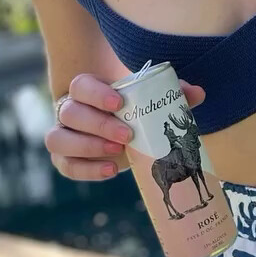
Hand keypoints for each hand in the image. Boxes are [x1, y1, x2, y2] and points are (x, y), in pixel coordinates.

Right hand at [45, 73, 205, 180]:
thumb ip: (171, 93)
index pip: (80, 85)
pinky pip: (64, 166)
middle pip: (70, 112)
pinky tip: (111, 170)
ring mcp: (64, 135)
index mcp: (87, 89)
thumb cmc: (133, 108)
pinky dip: (86, 170)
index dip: (96, 94)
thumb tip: (197, 93)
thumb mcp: (150, 99)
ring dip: (87, 147)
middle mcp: (69, 109)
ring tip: (119, 152)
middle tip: (127, 135)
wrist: (119, 128)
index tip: (119, 102)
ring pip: (57, 139)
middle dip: (98, 124)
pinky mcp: (65, 158)